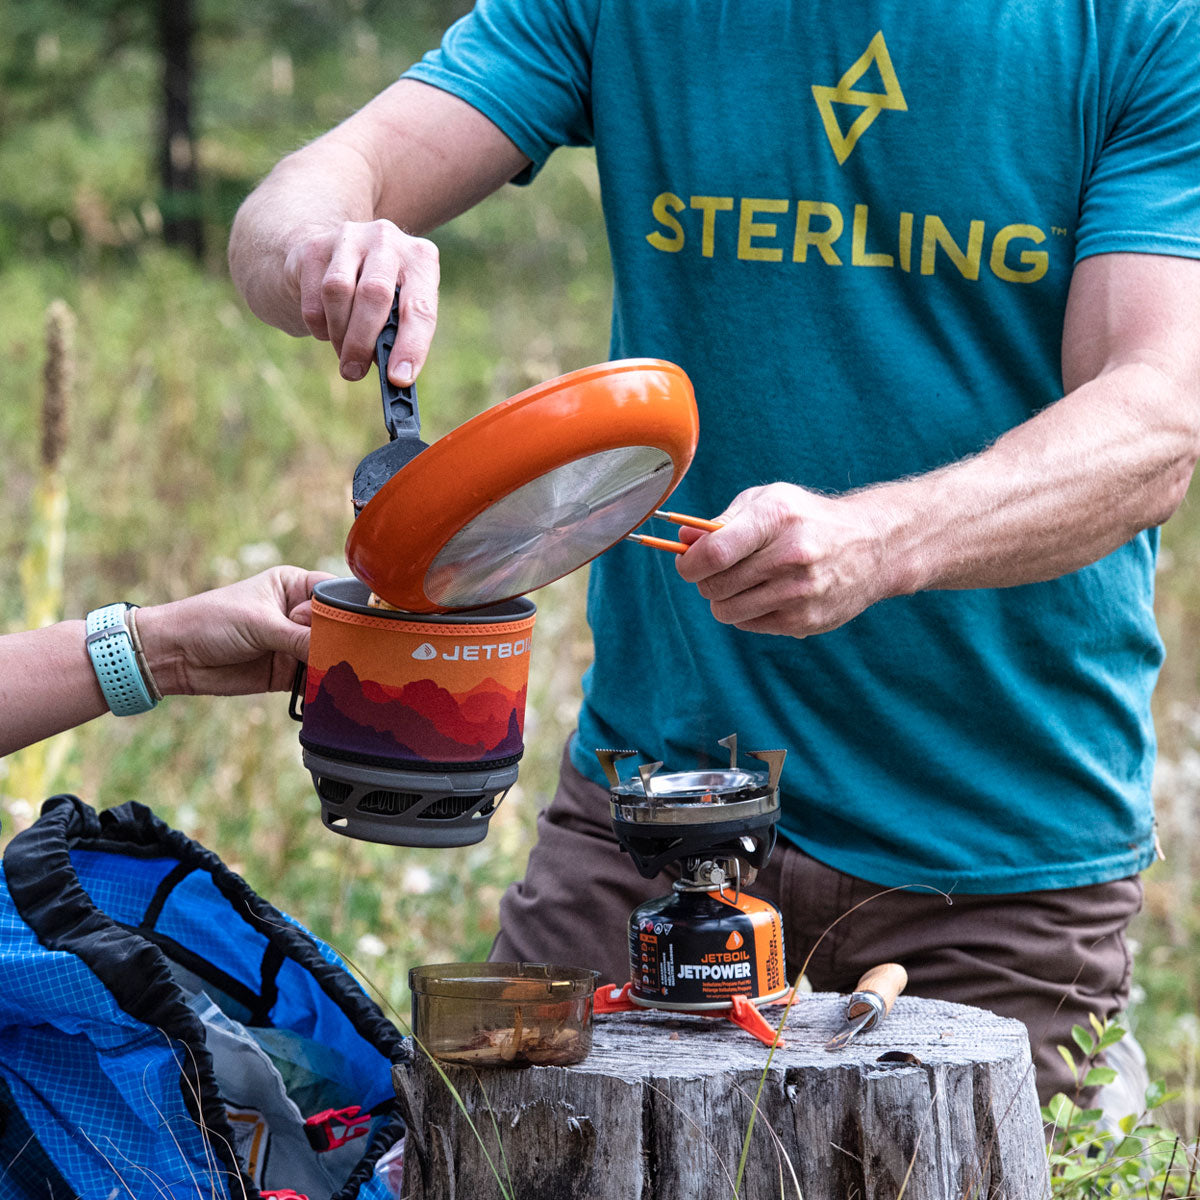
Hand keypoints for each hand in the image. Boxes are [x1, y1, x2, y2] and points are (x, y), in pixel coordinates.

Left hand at [136, 567, 334, 696]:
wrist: (174, 656)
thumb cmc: (210, 622)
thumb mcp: (259, 623)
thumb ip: (299, 637)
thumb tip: (336, 650)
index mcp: (292, 586)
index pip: (331, 594)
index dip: (345, 610)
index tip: (360, 626)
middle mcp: (297, 614)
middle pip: (334, 627)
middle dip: (342, 641)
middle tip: (351, 655)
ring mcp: (293, 644)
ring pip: (326, 654)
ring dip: (334, 665)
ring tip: (345, 675)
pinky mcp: (286, 672)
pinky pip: (312, 678)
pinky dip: (321, 685)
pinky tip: (331, 689)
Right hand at [283, 219, 439, 385]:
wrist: (335, 255)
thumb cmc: (380, 295)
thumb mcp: (400, 308)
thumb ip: (399, 335)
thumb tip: (392, 373)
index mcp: (420, 258)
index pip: (420, 307)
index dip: (411, 346)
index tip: (399, 378)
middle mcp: (387, 240)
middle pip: (375, 294)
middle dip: (363, 341)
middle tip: (355, 372)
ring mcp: (349, 238)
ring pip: (338, 292)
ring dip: (339, 334)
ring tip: (343, 353)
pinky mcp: (313, 247)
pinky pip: (313, 296)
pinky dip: (319, 325)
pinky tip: (327, 328)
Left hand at [674, 484, 898, 636]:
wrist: (874, 546)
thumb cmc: (809, 519)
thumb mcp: (768, 501)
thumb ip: (722, 521)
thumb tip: (681, 537)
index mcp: (776, 518)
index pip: (714, 553)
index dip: (689, 563)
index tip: (687, 562)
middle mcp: (790, 556)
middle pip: (715, 585)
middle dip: (705, 579)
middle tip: (718, 569)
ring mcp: (799, 593)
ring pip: (726, 611)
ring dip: (723, 598)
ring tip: (743, 581)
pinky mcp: (805, 620)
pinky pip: (748, 623)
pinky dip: (747, 611)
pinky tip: (768, 593)